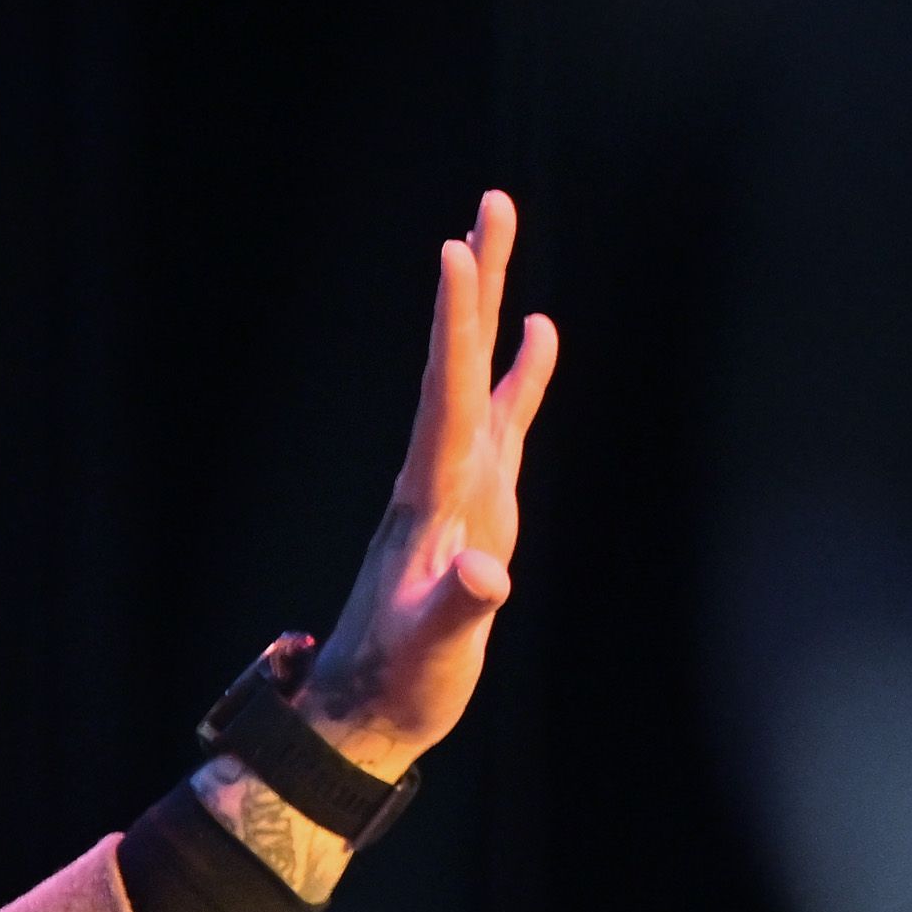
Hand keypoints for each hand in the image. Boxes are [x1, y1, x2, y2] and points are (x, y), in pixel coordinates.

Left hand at [299, 191, 559, 774]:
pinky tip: (540, 333)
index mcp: (431, 495)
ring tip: (502, 236)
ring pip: (482, 376)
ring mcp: (459, 485)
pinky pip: (505, 421)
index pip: (447, 391)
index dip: (456, 324)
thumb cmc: (400, 682)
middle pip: (463, 360)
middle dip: (478, 282)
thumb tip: (488, 573)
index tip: (456, 252)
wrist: (371, 709)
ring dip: (495, 307)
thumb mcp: (433, 649)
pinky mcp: (476, 504)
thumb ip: (460, 608)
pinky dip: (523, 374)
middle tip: (490, 203)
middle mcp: (441, 474)